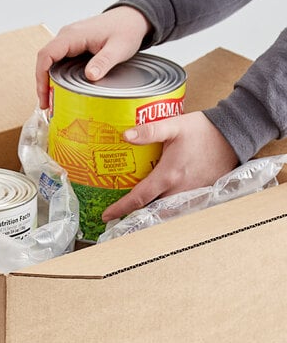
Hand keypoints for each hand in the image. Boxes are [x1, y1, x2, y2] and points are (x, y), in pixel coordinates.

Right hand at [36, 6, 150, 108]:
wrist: (131, 19)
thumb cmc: (126, 29)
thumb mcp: (119, 47)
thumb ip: (104, 61)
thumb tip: (90, 76)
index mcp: (74, 36)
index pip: (46, 55)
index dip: (41, 77)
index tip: (44, 95)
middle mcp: (67, 37)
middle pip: (45, 61)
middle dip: (42, 84)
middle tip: (46, 105)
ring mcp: (69, 42)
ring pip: (50, 63)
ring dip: (48, 82)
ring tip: (51, 102)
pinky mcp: (73, 47)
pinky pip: (58, 62)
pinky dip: (55, 78)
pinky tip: (59, 91)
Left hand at [101, 112, 239, 221]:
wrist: (235, 134)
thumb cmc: (204, 130)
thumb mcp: (174, 125)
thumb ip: (149, 130)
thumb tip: (125, 135)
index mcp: (169, 176)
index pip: (139, 198)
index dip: (121, 208)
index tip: (106, 215)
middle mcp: (179, 190)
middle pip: (150, 211)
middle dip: (133, 217)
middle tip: (117, 217)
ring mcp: (191, 195)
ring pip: (165, 213)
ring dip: (150, 216)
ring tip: (134, 215)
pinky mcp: (201, 195)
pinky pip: (179, 209)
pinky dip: (166, 211)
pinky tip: (157, 207)